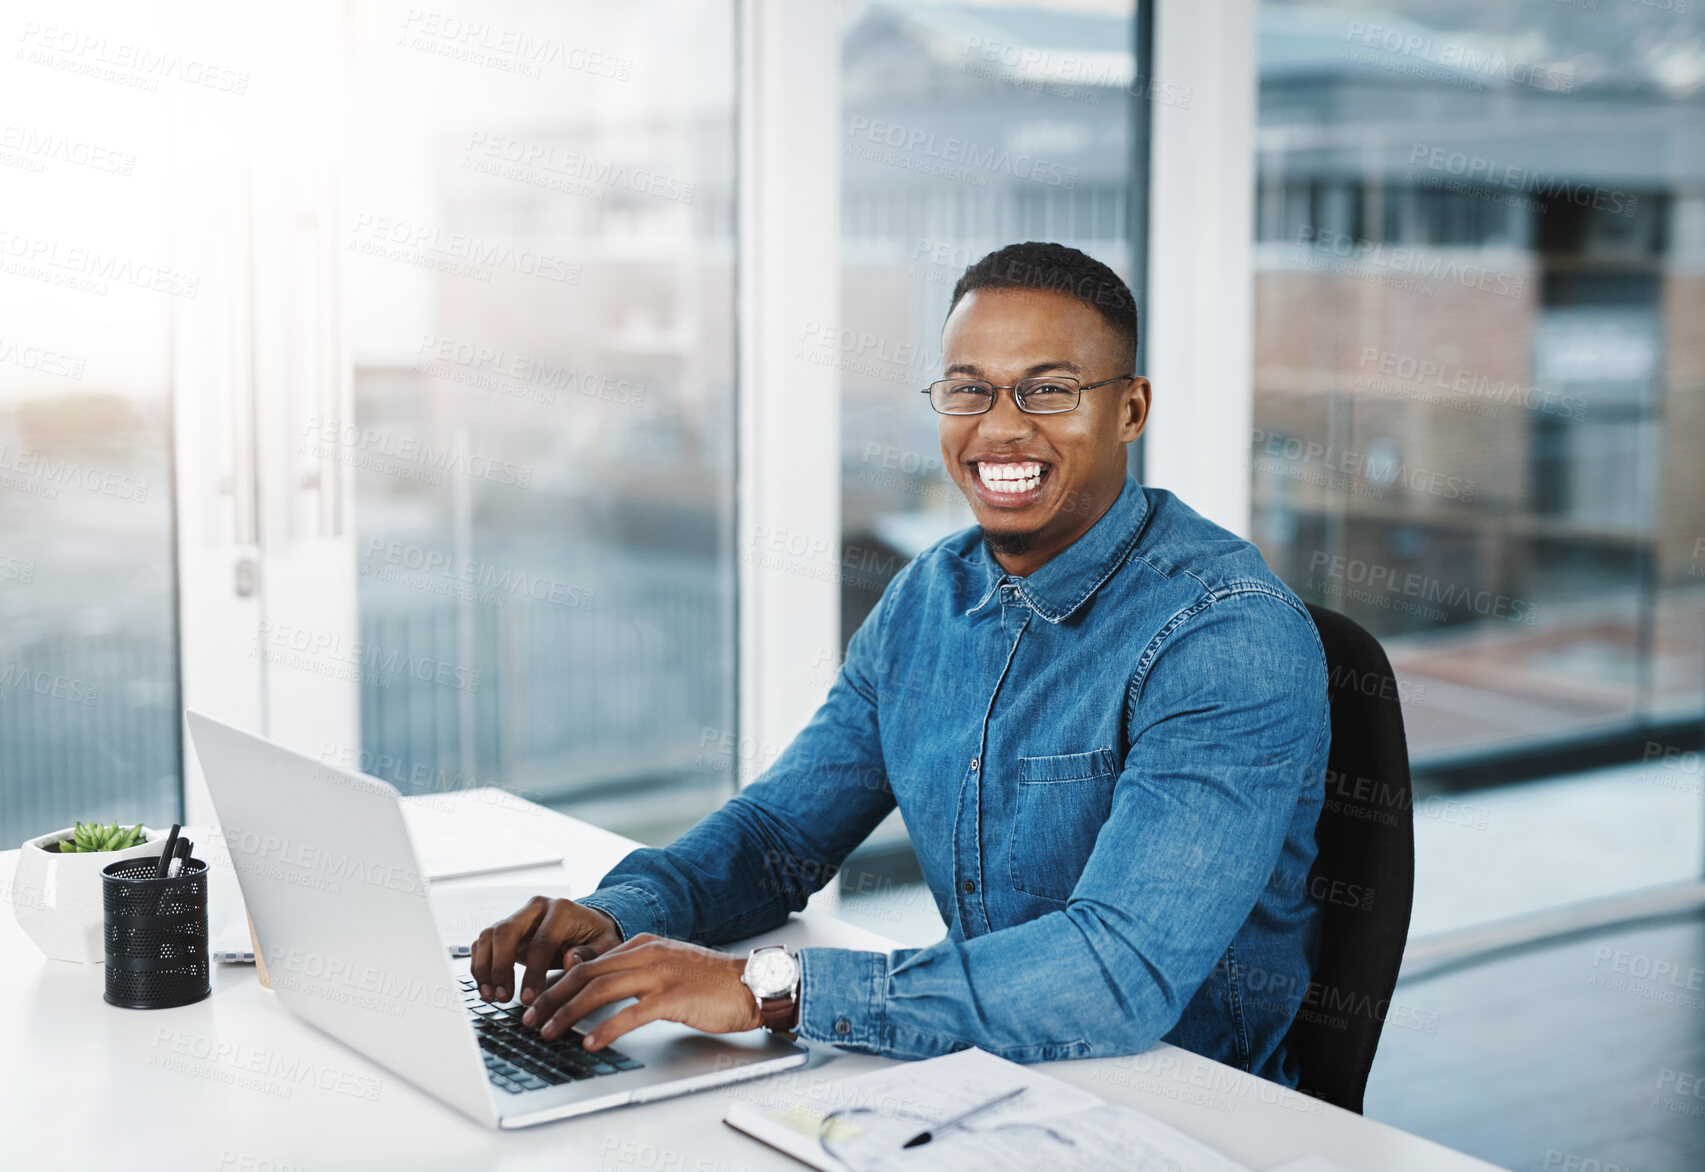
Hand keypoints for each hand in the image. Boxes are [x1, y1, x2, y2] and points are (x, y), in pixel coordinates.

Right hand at [470, 896, 623, 1004]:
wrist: (587, 926)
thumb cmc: (596, 938)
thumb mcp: (605, 946)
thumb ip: (590, 954)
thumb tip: (571, 961)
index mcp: (562, 910)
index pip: (542, 941)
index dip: (533, 972)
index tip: (529, 998)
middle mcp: (536, 908)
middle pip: (507, 931)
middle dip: (501, 967)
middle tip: (502, 996)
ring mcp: (519, 916)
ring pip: (490, 935)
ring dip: (485, 967)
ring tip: (490, 995)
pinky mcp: (507, 929)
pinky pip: (484, 943)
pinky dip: (480, 965)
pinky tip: (486, 988)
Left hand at [520, 933, 760, 1050]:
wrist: (749, 984)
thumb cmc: (710, 982)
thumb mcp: (665, 966)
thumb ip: (632, 970)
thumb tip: (592, 980)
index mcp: (643, 945)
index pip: (588, 962)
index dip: (558, 983)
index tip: (537, 1003)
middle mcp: (647, 954)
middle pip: (586, 973)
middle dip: (551, 997)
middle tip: (530, 1019)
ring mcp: (660, 974)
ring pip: (600, 989)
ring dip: (568, 1013)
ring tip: (548, 1031)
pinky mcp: (673, 997)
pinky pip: (631, 1013)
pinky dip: (606, 1029)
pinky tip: (591, 1043)